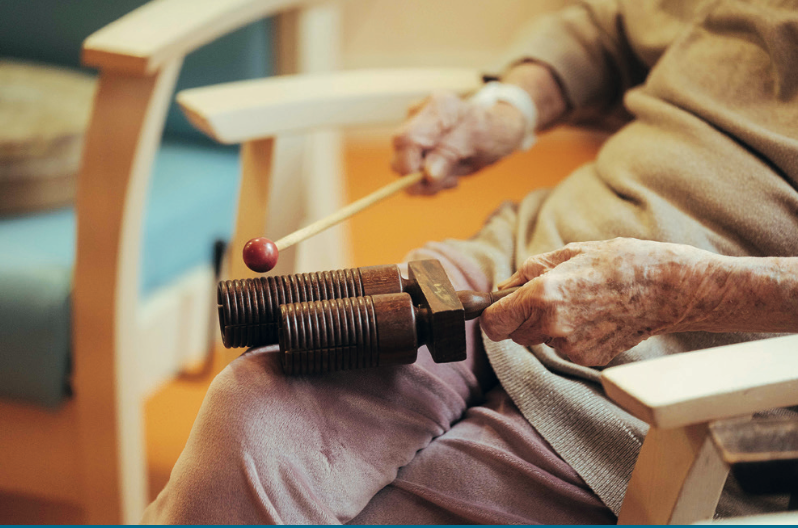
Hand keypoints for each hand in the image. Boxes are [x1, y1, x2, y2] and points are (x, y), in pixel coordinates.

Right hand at [391, 91, 525, 194]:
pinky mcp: (418, 146)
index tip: (430, 181)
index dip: (410, 167)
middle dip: (421, 179)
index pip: (405, 140)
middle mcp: (421, 116)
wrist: (501, 129)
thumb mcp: (479, 140)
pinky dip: (430, 180)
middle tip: (452, 180)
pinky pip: (413, 173)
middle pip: (399, 157)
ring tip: (455, 174)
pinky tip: (449, 173)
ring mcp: (417, 132)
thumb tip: (428, 174)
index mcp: (436, 108)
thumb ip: (450, 153)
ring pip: (404, 169)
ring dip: (429, 182)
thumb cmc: (494, 129)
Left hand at [480, 238, 727, 365]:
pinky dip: (572, 336)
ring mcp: (571, 347)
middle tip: (550, 297)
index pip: (492, 324)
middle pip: (515, 334)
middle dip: (523, 318)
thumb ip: (528, 272)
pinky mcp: (588, 359)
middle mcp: (552, 327)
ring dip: (549, 326)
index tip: (497, 310)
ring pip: (541, 341)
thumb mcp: (569, 253)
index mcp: (542, 296)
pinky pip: (564, 348)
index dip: (491, 316)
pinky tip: (596, 317)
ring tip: (582, 302)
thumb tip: (503, 288)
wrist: (667, 288)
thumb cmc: (619, 262)